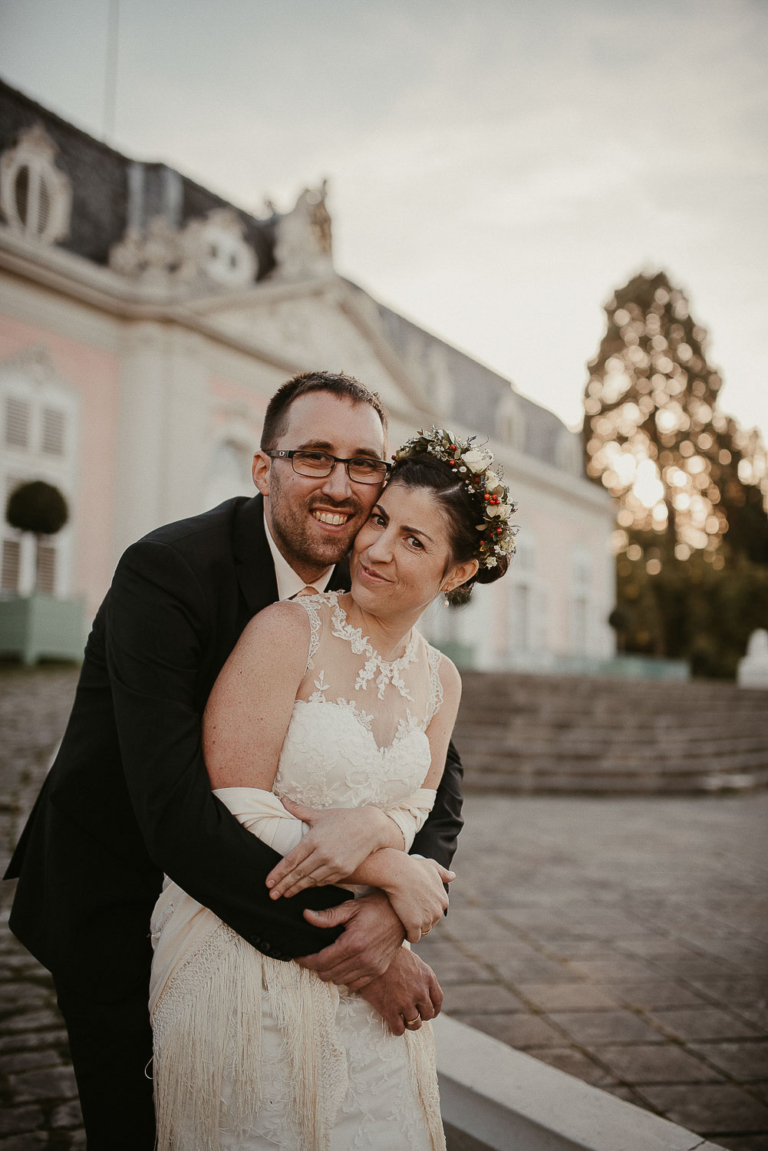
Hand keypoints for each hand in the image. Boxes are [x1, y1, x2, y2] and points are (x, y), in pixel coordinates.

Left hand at [266, 800, 394, 898]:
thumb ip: (298, 810)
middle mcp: (322, 853)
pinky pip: (325, 881)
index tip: (268, 883)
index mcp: (313, 839)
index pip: (290, 860)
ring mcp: (334, 864)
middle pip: (298, 874)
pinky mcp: (344, 871)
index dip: (278, 873)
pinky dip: (313, 885)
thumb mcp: (320, 814)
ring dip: (296, 888)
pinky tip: (305, 887)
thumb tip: (282, 800)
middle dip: (283, 885)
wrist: (371, 827)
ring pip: (310, 880)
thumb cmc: (343, 818)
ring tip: (285, 894)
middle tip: (272, 895)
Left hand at [295, 891, 404, 987]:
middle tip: (313, 955)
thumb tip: (306, 916)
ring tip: (327, 959)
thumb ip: (327, 915)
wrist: (402, 916)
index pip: (321, 961)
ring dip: (330, 972)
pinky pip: (354, 984)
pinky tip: (343, 965)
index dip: (306, 960)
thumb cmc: (375, 908)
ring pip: (339, 980)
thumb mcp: (350, 907)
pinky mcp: (378, 971)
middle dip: (316, 966)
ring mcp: (371, 967)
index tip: (299, 956)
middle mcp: (362, 959)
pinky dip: (344, 977)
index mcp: (353, 943)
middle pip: (327, 974)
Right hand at [359, 948, 442, 1034]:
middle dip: (421, 1015)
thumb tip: (425, 991)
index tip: (429, 1012)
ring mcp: (405, 1002)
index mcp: (428, 978)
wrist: (371, 954)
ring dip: (409, 1023)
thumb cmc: (391, 956)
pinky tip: (393, 1024)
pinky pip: (398, 1029)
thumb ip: (422, 977)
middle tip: (412, 1014)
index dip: (434, 1009)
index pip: (438, 1001)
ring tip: (402, 1020)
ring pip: (415, 1024)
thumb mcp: (413, 962)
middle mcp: (420, 992)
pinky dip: (397, 1029)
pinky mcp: (389, 1010)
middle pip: (428, 1014)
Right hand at [383, 856, 454, 942]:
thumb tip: (453, 876)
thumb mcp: (431, 866)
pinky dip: (408, 935)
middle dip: (421, 920)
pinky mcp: (414, 925)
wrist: (397, 871)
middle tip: (408, 912)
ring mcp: (427, 919)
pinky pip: (414, 937)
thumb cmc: (412, 867)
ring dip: (415, 928)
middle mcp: (438, 911)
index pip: (436, 913)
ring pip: (422, 931)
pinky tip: (403, 929)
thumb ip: (443, 873)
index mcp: (444, 900)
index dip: (425, 911)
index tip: (415, 906)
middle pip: (430, 924)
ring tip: (404, 920)